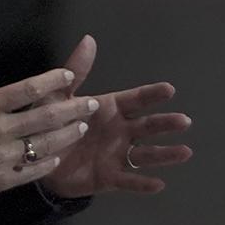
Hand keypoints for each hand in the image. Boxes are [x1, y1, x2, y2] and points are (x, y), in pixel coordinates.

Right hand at [0, 37, 99, 204]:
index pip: (26, 89)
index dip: (51, 81)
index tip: (69, 75)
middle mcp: (0, 131)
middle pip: (45, 117)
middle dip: (72, 109)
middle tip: (92, 104)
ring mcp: (4, 158)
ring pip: (45, 145)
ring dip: (67, 135)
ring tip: (81, 128)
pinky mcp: (2, 180)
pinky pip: (31, 171)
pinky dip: (47, 164)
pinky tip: (58, 158)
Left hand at [40, 34, 192, 198]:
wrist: (38, 159)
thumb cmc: (52, 124)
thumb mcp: (58, 96)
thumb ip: (76, 72)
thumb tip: (88, 39)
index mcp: (111, 110)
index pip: (136, 100)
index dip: (152, 95)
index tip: (169, 89)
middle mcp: (120, 131)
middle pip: (148, 126)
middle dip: (166, 124)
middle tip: (184, 121)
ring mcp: (117, 155)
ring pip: (146, 154)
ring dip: (165, 154)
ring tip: (185, 152)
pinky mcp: (110, 177)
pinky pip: (129, 180)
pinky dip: (143, 183)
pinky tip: (158, 184)